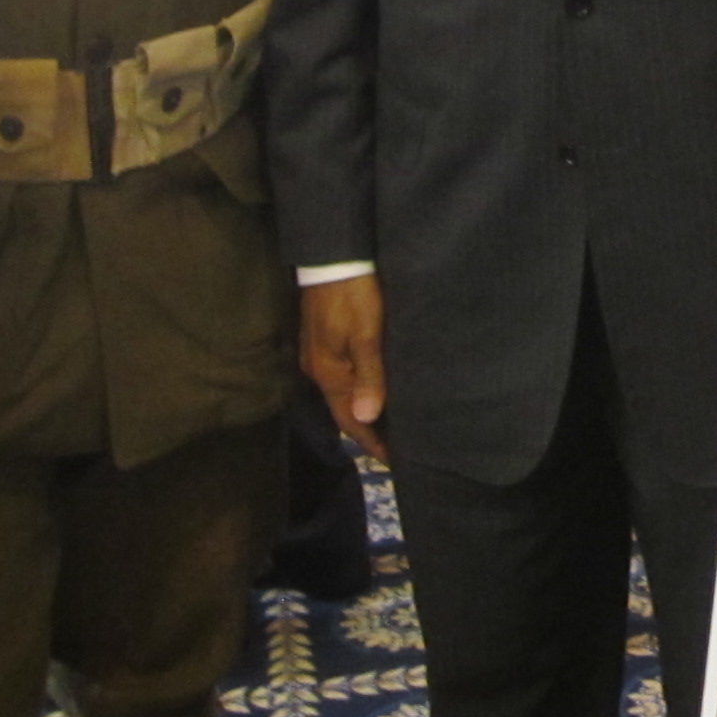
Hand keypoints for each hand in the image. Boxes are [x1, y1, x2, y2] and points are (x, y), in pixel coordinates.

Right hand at [302, 276, 388, 460]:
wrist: (334, 256)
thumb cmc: (354, 296)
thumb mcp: (367, 334)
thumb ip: (369, 375)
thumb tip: (367, 418)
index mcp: (328, 372)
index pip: (349, 420)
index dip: (371, 442)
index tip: (393, 460)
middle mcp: (319, 368)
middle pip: (344, 409)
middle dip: (368, 429)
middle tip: (398, 445)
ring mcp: (319, 354)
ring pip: (342, 392)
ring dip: (364, 409)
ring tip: (391, 421)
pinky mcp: (325, 339)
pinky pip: (343, 375)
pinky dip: (360, 388)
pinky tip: (376, 388)